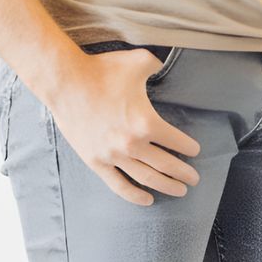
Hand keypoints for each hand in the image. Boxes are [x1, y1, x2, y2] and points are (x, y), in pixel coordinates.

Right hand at [42, 48, 201, 205]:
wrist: (65, 82)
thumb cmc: (103, 70)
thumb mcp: (140, 61)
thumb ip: (160, 65)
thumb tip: (167, 64)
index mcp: (146, 122)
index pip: (177, 142)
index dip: (189, 148)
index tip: (195, 151)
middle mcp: (132, 143)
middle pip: (166, 165)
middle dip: (183, 173)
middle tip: (195, 179)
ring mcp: (112, 155)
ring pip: (146, 178)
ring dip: (166, 186)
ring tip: (180, 191)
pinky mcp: (95, 161)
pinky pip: (118, 185)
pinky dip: (134, 195)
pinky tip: (147, 200)